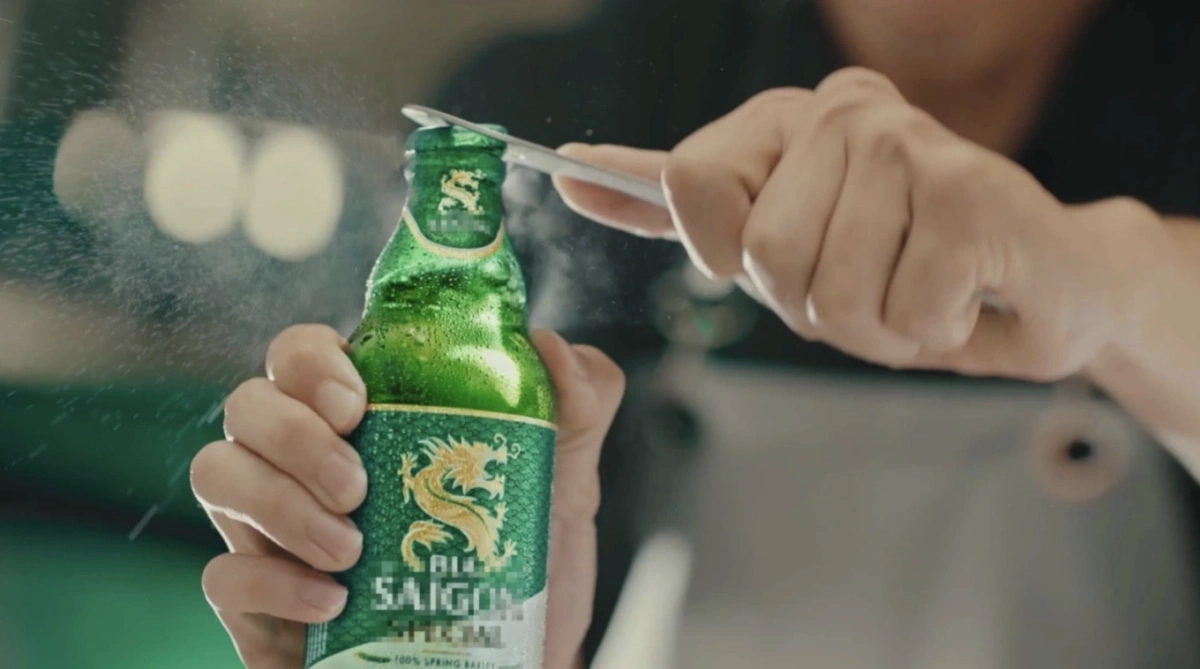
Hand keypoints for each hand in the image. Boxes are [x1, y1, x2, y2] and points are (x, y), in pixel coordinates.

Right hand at [191, 324, 624, 668]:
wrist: (511, 665)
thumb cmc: (520, 564)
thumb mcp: (564, 481)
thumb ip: (576, 406)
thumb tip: (552, 347)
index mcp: (365, 417)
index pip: (302, 354)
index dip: (311, 361)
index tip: (357, 400)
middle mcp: (305, 462)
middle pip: (247, 406)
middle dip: (293, 437)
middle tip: (358, 484)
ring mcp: (274, 530)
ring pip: (217, 474)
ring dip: (278, 504)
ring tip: (351, 548)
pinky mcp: (261, 604)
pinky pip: (221, 578)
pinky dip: (270, 583)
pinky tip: (332, 602)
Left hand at [555, 67, 1164, 381]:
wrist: (1043, 284)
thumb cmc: (904, 270)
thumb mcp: (775, 240)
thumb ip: (679, 208)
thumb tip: (572, 172)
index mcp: (784, 117)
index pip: (689, 183)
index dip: (723, 253)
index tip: (772, 256)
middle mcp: (841, 109)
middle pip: (761, 256)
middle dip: (813, 307)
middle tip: (872, 283)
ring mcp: (905, 141)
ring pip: (827, 294)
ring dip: (874, 328)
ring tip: (917, 292)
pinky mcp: (968, 192)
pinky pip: (901, 313)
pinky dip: (930, 332)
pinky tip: (964, 295)